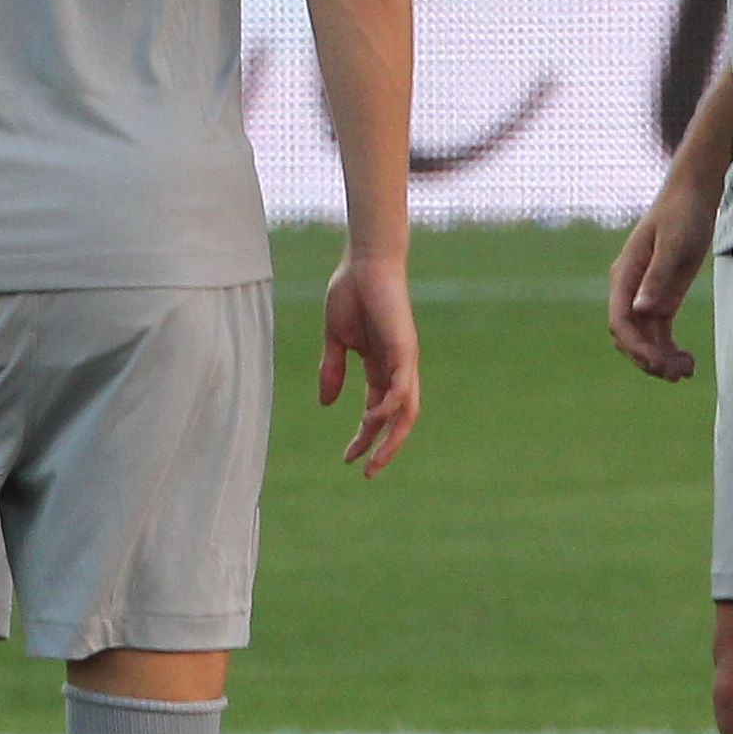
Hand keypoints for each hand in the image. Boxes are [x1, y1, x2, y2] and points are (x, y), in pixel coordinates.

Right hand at [319, 252, 421, 475]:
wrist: (364, 261)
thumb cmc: (351, 292)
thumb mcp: (335, 339)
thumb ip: (331, 370)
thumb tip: (325, 403)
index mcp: (379, 367)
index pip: (375, 412)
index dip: (362, 437)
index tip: (346, 458)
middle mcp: (396, 369)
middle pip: (398, 419)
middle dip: (384, 448)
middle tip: (368, 472)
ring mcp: (404, 360)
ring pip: (406, 410)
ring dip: (392, 438)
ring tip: (375, 460)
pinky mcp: (405, 348)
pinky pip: (402, 386)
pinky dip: (390, 406)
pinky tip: (372, 419)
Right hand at [605, 173, 715, 381]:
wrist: (692, 199)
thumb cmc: (681, 216)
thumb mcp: (673, 244)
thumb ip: (657, 277)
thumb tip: (641, 311)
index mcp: (624, 276)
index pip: (619, 320)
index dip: (635, 345)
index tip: (657, 362)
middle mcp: (629, 290)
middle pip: (628, 336)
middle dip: (648, 358)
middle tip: (677, 373)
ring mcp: (644, 297)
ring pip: (644, 340)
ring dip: (660, 360)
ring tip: (687, 372)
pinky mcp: (661, 299)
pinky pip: (659, 334)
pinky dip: (669, 351)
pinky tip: (688, 363)